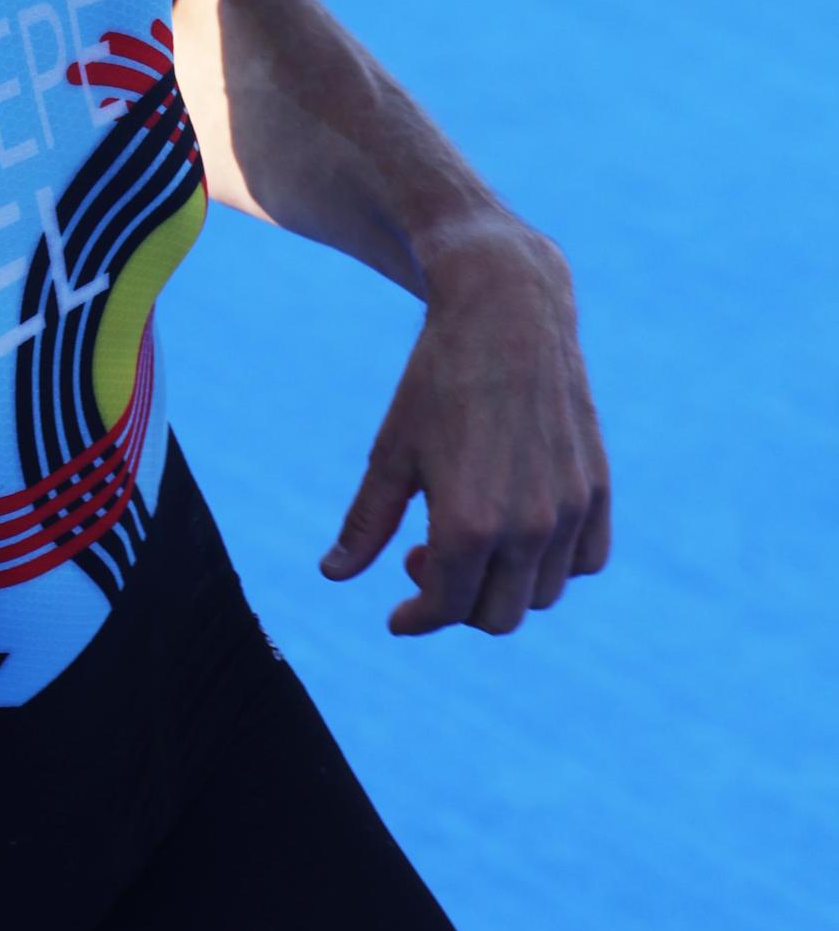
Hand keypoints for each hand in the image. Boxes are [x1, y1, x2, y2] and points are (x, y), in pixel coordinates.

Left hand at [319, 225, 610, 634]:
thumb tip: (333, 575)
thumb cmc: (437, 380)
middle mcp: (528, 527)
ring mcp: (569, 510)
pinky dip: (552, 566)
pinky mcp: (596, 489)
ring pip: (541, 594)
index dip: (415, 618)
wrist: (507, 312)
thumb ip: (366, 523)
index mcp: (468, 524)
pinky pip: (584, 561)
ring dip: (501, 588)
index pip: (445, 607)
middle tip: (421, 563)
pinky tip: (517, 536)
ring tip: (464, 542)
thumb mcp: (390, 452)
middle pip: (496, 616)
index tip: (397, 617)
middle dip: (455, 606)